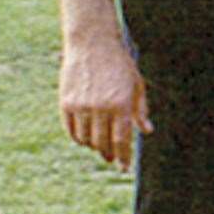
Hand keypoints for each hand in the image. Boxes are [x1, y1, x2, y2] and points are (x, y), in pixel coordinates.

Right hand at [55, 0, 151, 170]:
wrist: (92, 44)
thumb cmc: (120, 65)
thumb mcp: (137, 84)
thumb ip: (141, 110)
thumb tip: (147, 131)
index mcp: (121, 103)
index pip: (121, 139)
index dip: (124, 157)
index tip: (125, 169)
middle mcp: (100, 107)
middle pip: (103, 143)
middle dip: (109, 154)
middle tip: (113, 159)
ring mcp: (81, 105)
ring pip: (86, 139)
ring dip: (94, 147)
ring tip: (100, 147)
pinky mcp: (66, 103)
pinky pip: (72, 130)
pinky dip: (79, 138)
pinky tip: (86, 138)